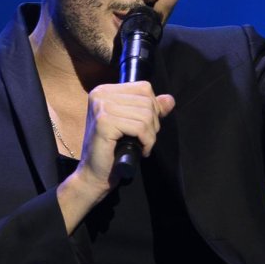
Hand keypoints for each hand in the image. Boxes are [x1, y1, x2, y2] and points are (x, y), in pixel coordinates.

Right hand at [57, 82, 174, 231]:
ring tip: (141, 145)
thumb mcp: (133, 124)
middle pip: (147, 101)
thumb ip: (150, 109)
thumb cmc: (113, 150)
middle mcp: (100, 94)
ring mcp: (100, 107)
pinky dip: (147, 141)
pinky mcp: (104, 122)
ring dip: (150, 135)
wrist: (94, 175)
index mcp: (104, 91)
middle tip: (144, 139)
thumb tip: (170, 99)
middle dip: (153, 123)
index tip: (145, 127)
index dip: (153, 108)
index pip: (144, 88)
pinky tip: (140, 150)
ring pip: (146, 114)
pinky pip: (140, 127)